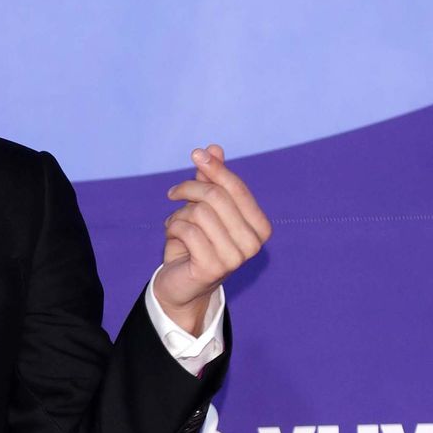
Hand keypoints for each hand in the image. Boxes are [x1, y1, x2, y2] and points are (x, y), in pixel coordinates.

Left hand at [156, 144, 271, 332]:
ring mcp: (235, 258)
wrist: (183, 283)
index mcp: (260, 227)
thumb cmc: (197, 242)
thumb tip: (213, 148)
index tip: (196, 153)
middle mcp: (253, 244)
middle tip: (173, 193)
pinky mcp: (213, 267)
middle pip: (215, 196)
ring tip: (176, 223)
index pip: (237, 188)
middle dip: (189, 188)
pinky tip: (172, 236)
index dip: (215, 168)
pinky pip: (186, 230)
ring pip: (198, 212)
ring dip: (180, 214)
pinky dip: (173, 228)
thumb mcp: (204, 208)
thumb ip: (212, 180)